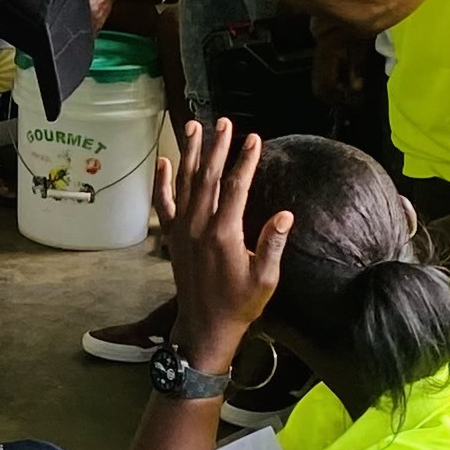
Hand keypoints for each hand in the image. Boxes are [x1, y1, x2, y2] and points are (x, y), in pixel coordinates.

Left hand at [152, 119, 287, 364]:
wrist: (205, 327)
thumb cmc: (239, 305)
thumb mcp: (265, 279)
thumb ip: (273, 245)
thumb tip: (286, 215)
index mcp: (224, 234)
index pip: (236, 187)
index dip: (245, 161)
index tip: (254, 139)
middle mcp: (199, 227)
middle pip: (208, 177)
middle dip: (217, 147)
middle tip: (225, 122)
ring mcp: (182, 231)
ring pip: (185, 183)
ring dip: (191, 153)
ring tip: (194, 127)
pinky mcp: (172, 237)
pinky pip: (164, 203)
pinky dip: (163, 181)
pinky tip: (165, 162)